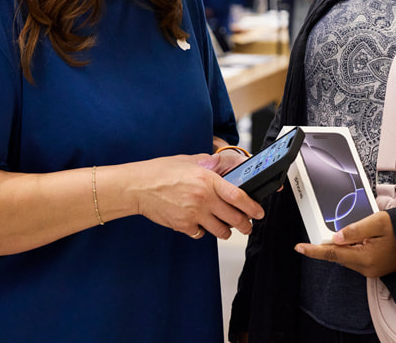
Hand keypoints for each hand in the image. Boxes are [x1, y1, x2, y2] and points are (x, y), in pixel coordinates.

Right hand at [133, 154, 263, 240]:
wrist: (137, 187)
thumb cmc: (160, 171)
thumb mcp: (188, 161)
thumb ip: (208, 165)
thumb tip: (222, 166)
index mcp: (207, 180)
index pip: (238, 196)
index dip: (252, 207)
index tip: (258, 212)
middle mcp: (203, 199)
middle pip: (234, 218)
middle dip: (245, 224)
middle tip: (248, 225)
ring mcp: (193, 214)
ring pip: (220, 231)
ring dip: (226, 230)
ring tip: (226, 227)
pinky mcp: (183, 226)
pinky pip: (201, 234)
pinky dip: (203, 231)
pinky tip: (201, 224)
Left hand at [294, 211, 395, 277]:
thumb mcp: (378, 223)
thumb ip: (354, 230)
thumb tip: (335, 238)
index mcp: (365, 258)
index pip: (332, 254)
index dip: (314, 251)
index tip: (299, 247)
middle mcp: (367, 268)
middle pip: (339, 255)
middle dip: (332, 243)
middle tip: (337, 228)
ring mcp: (372, 270)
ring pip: (348, 256)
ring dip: (345, 245)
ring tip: (361, 230)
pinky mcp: (376, 267)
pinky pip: (357, 257)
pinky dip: (354, 247)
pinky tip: (363, 237)